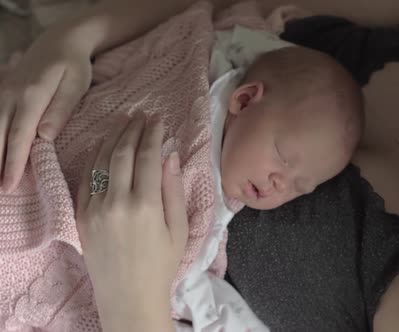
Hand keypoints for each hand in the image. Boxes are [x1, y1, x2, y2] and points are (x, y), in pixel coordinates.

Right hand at [0, 28, 92, 191]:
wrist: (60, 41)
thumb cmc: (73, 66)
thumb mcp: (76, 85)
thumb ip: (61, 110)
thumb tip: (45, 136)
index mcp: (31, 96)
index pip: (19, 136)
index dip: (13, 162)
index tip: (9, 185)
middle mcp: (10, 95)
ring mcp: (1, 92)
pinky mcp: (0, 92)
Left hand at [76, 113, 187, 331]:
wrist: (129, 297)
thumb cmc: (161, 265)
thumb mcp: (178, 229)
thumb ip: (173, 190)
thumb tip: (170, 156)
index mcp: (146, 206)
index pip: (147, 157)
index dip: (153, 134)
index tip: (158, 120)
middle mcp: (117, 202)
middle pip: (122, 153)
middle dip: (133, 130)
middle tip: (141, 115)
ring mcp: (95, 208)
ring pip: (101, 161)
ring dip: (112, 137)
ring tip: (123, 122)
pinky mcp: (81, 216)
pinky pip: (85, 179)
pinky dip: (94, 158)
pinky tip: (102, 146)